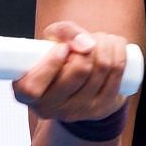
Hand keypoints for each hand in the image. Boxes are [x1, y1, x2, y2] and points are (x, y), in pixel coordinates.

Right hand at [12, 20, 130, 123]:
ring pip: (102, 68)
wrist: (79, 86)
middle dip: (88, 44)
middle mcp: (51, 108)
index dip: (50, 64)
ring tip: (101, 39)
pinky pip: (117, 72)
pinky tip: (115, 45)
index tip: (61, 48)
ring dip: (105, 43)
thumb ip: (62, 33)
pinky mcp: (102, 108)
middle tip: (87, 38)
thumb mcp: (50, 41)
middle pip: (79, 71)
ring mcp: (78, 112)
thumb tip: (87, 44)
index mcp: (27, 94)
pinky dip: (119, 51)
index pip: (32, 88)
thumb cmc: (58, 59)